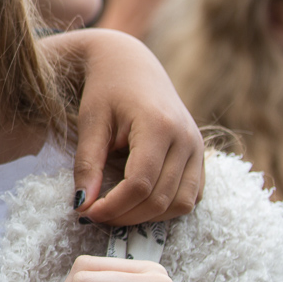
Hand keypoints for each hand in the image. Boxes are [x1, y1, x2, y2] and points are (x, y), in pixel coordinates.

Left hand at [44, 28, 203, 224]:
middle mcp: (186, 138)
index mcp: (159, 126)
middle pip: (161, 199)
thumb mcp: (91, 122)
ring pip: (181, 204)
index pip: (140, 184)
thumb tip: (82, 206)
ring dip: (147, 217)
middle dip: (126, 216)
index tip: (86, 213)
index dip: (113, 206)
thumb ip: (88, 165)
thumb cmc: (107, 89)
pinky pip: (191, 195)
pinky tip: (138, 201)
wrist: (131, 64)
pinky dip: (166, 207)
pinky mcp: (200, 155)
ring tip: (115, 211)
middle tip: (95, 214)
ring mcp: (198, 147)